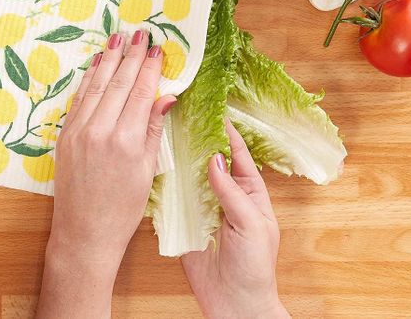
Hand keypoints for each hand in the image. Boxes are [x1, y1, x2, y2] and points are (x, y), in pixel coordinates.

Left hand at [37, 30, 174, 318]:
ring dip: (108, 60)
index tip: (158, 49)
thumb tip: (166, 96)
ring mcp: (78, 131)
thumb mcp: (147, 169)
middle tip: (140, 33)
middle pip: (118, 83)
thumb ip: (153, 128)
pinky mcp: (64, 135)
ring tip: (117, 39)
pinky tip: (96, 65)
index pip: (141, 92)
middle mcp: (100, 129)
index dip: (150, 68)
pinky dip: (88, 80)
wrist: (84, 232)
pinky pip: (79, 99)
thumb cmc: (123, 207)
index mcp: (126, 139)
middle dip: (130, 55)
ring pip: (96, 86)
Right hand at [181, 121, 288, 318]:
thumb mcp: (251, 224)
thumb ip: (232, 192)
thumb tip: (215, 160)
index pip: (238, 154)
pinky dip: (166, 184)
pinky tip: (156, 167)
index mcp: (250, 192)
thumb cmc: (255, 267)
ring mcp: (204, 208)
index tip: (214, 111)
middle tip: (184, 117)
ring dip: (182, 159)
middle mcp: (225, 195)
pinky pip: (175, 200)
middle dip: (199, 140)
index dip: (227, 133)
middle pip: (211, 160)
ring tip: (167, 135)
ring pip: (191, 176)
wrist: (234, 305)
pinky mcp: (186, 223)